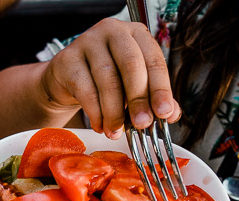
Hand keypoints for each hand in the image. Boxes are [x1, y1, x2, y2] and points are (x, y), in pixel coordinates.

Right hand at [41, 18, 180, 137]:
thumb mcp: (131, 85)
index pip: (154, 60)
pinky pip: (85, 90)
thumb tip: (171, 114)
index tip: (164, 113)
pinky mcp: (67, 60)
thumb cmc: (104, 80)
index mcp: (136, 34)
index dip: (161, 88)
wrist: (66, 79)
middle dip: (138, 100)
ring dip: (114, 112)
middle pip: (131, 65)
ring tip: (116, 131)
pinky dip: (95, 113)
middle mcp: (113, 32)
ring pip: (107, 80)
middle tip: (141, 125)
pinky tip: (100, 125)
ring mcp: (88, 43)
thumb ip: (152, 97)